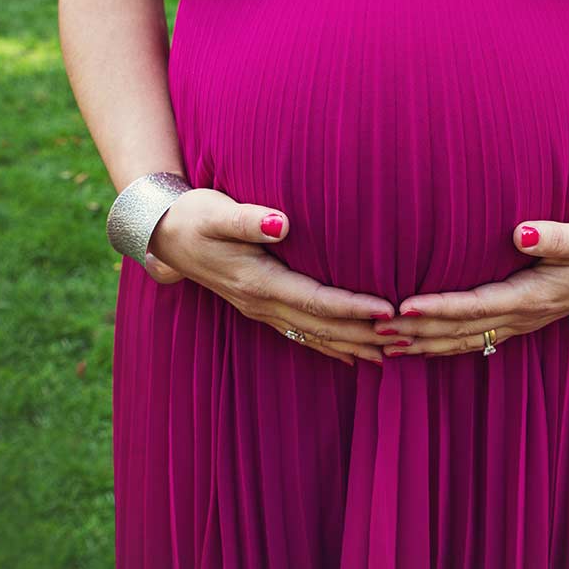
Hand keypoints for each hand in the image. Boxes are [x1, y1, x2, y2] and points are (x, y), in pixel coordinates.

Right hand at [145, 188, 401, 365]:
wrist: (161, 233)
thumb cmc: (194, 216)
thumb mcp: (217, 212)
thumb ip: (250, 220)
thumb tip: (282, 223)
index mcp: (258, 281)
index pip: (315, 300)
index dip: (353, 308)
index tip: (388, 311)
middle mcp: (261, 302)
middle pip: (321, 326)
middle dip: (364, 334)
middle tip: (407, 340)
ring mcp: (260, 309)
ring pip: (314, 335)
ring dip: (353, 346)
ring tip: (392, 356)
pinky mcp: (260, 306)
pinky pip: (301, 334)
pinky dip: (330, 345)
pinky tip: (352, 356)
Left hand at [374, 218, 568, 357]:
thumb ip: (555, 236)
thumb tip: (522, 233)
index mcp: (532, 297)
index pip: (475, 307)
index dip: (438, 310)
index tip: (403, 308)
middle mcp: (523, 315)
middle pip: (462, 330)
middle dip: (419, 333)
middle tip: (375, 332)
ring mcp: (522, 321)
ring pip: (467, 340)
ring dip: (427, 344)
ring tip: (387, 347)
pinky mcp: (522, 317)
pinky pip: (478, 337)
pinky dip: (447, 343)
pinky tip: (424, 345)